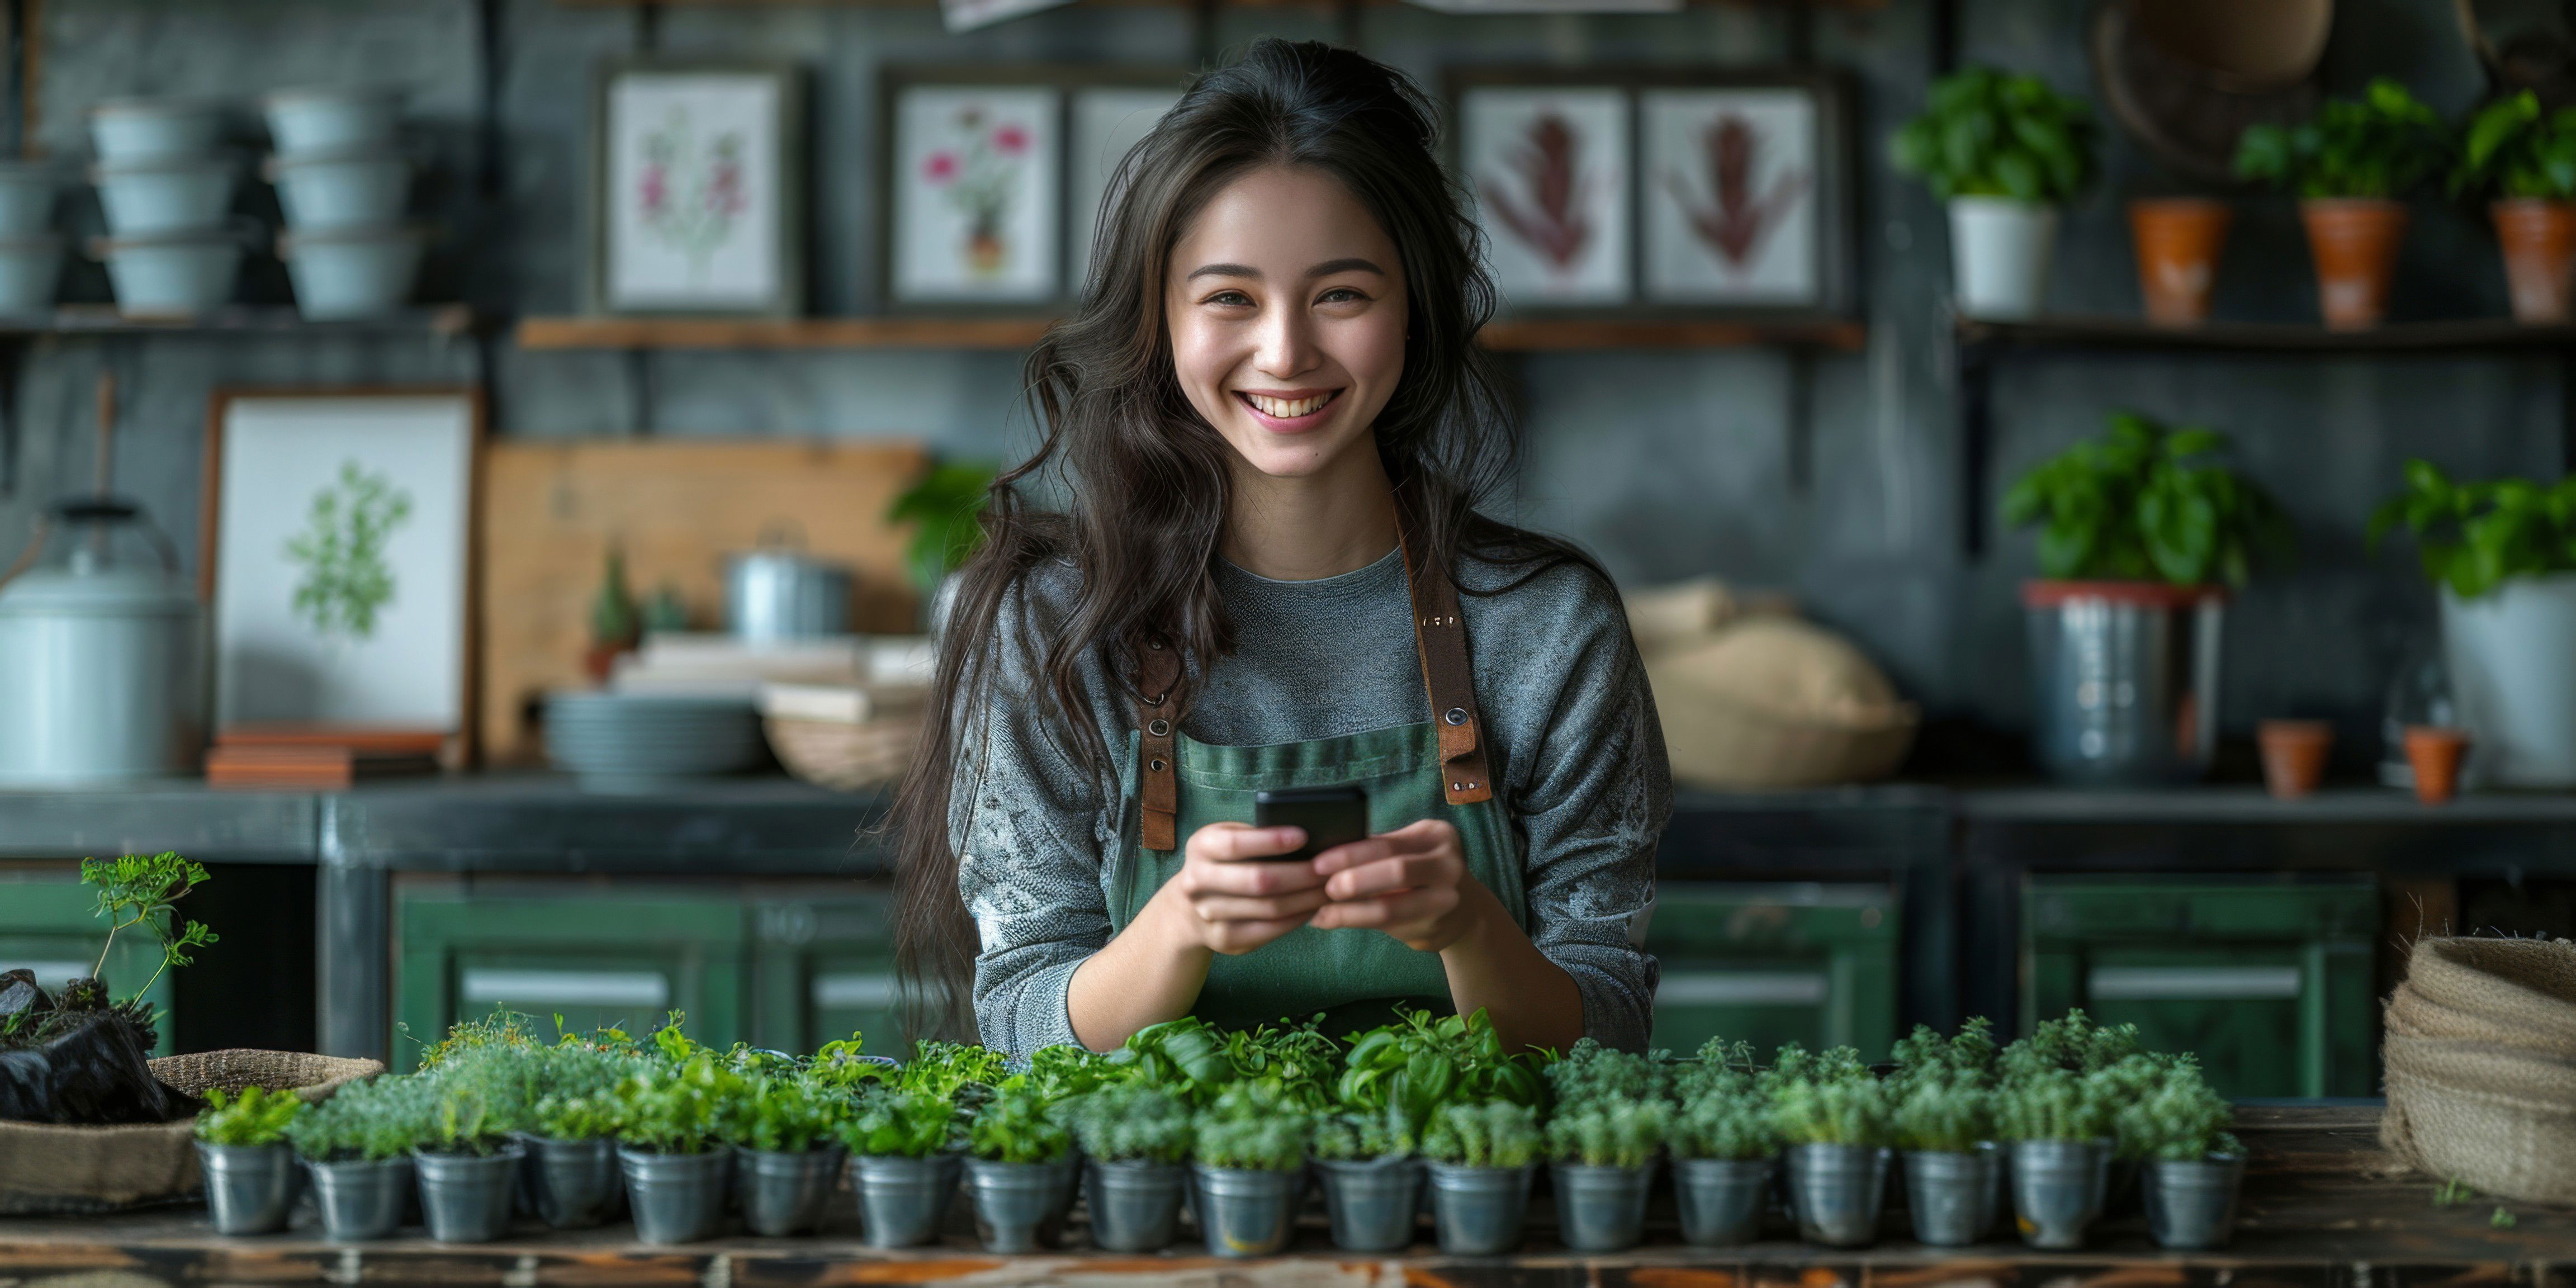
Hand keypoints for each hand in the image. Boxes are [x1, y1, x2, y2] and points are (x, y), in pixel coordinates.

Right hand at [1151, 822, 1330, 954]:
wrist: (1188, 906)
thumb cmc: (1225, 862)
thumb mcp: (1228, 838)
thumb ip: (1255, 836)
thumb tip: (1308, 837)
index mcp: (1201, 847)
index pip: (1235, 844)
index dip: (1271, 841)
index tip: (1304, 836)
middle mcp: (1197, 881)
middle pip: (1258, 880)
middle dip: (1301, 874)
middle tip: (1330, 868)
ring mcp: (1208, 914)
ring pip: (1268, 908)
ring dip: (1306, 898)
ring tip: (1330, 888)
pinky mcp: (1223, 939)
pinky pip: (1268, 930)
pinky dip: (1297, 918)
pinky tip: (1313, 907)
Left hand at [1307, 819, 1482, 952]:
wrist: (1466, 911)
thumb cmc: (1424, 871)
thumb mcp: (1412, 849)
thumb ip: (1380, 849)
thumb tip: (1324, 854)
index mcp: (1438, 836)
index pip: (1388, 844)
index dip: (1350, 854)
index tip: (1319, 863)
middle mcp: (1449, 866)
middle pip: (1397, 872)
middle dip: (1355, 881)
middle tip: (1325, 889)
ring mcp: (1447, 901)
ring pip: (1391, 909)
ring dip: (1350, 913)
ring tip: (1321, 914)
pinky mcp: (1436, 930)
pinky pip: (1389, 928)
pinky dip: (1359, 924)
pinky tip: (1335, 922)